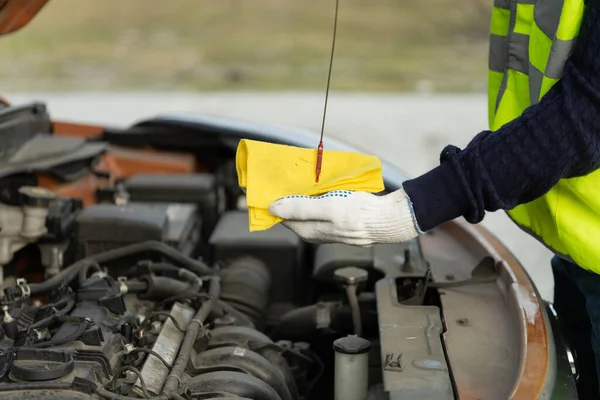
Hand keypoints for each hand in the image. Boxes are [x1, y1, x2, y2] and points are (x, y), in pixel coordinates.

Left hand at [268, 188, 421, 246]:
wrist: (385, 220)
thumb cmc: (356, 214)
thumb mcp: (325, 208)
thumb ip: (299, 208)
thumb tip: (274, 208)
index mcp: (308, 231)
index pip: (282, 217)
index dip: (275, 203)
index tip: (270, 187)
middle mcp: (316, 232)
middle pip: (294, 214)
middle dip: (288, 199)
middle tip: (285, 180)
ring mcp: (328, 228)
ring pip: (308, 212)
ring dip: (303, 197)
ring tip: (303, 180)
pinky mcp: (340, 222)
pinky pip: (322, 210)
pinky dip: (318, 198)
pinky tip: (323, 188)